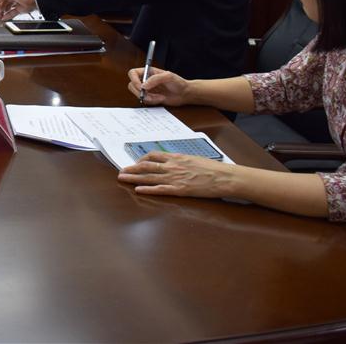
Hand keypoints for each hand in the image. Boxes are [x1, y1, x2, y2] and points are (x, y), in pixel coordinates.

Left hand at [117, 151, 236, 198]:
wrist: (225, 177)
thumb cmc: (214, 168)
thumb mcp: (195, 159)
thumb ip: (182, 160)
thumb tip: (174, 161)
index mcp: (177, 157)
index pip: (153, 156)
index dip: (141, 159)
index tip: (135, 163)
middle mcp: (173, 166)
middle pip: (146, 166)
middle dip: (132, 169)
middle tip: (120, 171)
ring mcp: (175, 178)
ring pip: (149, 177)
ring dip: (134, 178)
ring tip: (122, 178)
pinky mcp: (180, 190)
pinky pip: (160, 189)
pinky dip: (147, 189)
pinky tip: (137, 190)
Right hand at [127, 67, 189, 106]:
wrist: (184, 94)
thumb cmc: (178, 82)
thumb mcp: (168, 76)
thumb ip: (155, 79)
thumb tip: (143, 86)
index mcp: (148, 72)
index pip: (133, 73)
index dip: (134, 80)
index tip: (141, 86)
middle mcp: (146, 80)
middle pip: (132, 85)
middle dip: (138, 92)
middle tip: (147, 94)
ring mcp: (147, 89)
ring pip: (137, 94)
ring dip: (147, 97)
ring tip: (158, 97)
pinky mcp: (150, 97)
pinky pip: (145, 101)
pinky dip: (152, 101)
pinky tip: (161, 98)